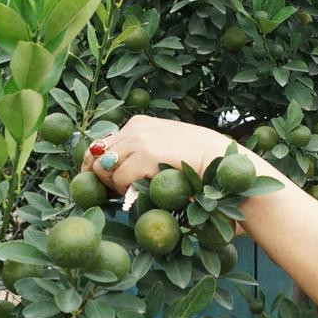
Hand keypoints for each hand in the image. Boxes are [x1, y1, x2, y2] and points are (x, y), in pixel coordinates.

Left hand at [80, 115, 232, 194]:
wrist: (221, 162)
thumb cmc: (194, 163)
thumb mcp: (162, 150)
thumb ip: (136, 154)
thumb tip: (102, 169)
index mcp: (138, 124)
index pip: (100, 146)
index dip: (95, 168)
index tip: (103, 186)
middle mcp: (135, 127)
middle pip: (96, 158)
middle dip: (103, 179)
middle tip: (121, 193)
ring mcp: (140, 139)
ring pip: (105, 170)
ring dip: (116, 187)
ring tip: (136, 192)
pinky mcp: (147, 154)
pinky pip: (120, 179)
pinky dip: (128, 192)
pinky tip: (145, 192)